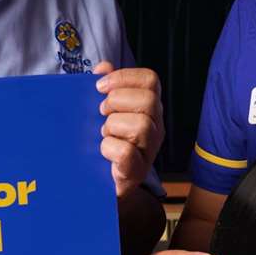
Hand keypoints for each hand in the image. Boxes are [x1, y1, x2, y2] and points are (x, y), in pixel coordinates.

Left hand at [94, 61, 163, 197]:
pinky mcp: (136, 173)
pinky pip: (126, 153)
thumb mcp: (103, 112)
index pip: (150, 80)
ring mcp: (149, 151)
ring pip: (141, 126)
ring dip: (113, 127)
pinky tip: (102, 151)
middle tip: (101, 112)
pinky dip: (108, 148)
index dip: (124, 77)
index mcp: (149, 108)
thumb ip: (106, 88)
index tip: (99, 86)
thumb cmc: (103, 144)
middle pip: (148, 100)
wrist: (99, 187)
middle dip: (117, 101)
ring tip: (103, 135)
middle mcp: (156, 127)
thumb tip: (103, 66)